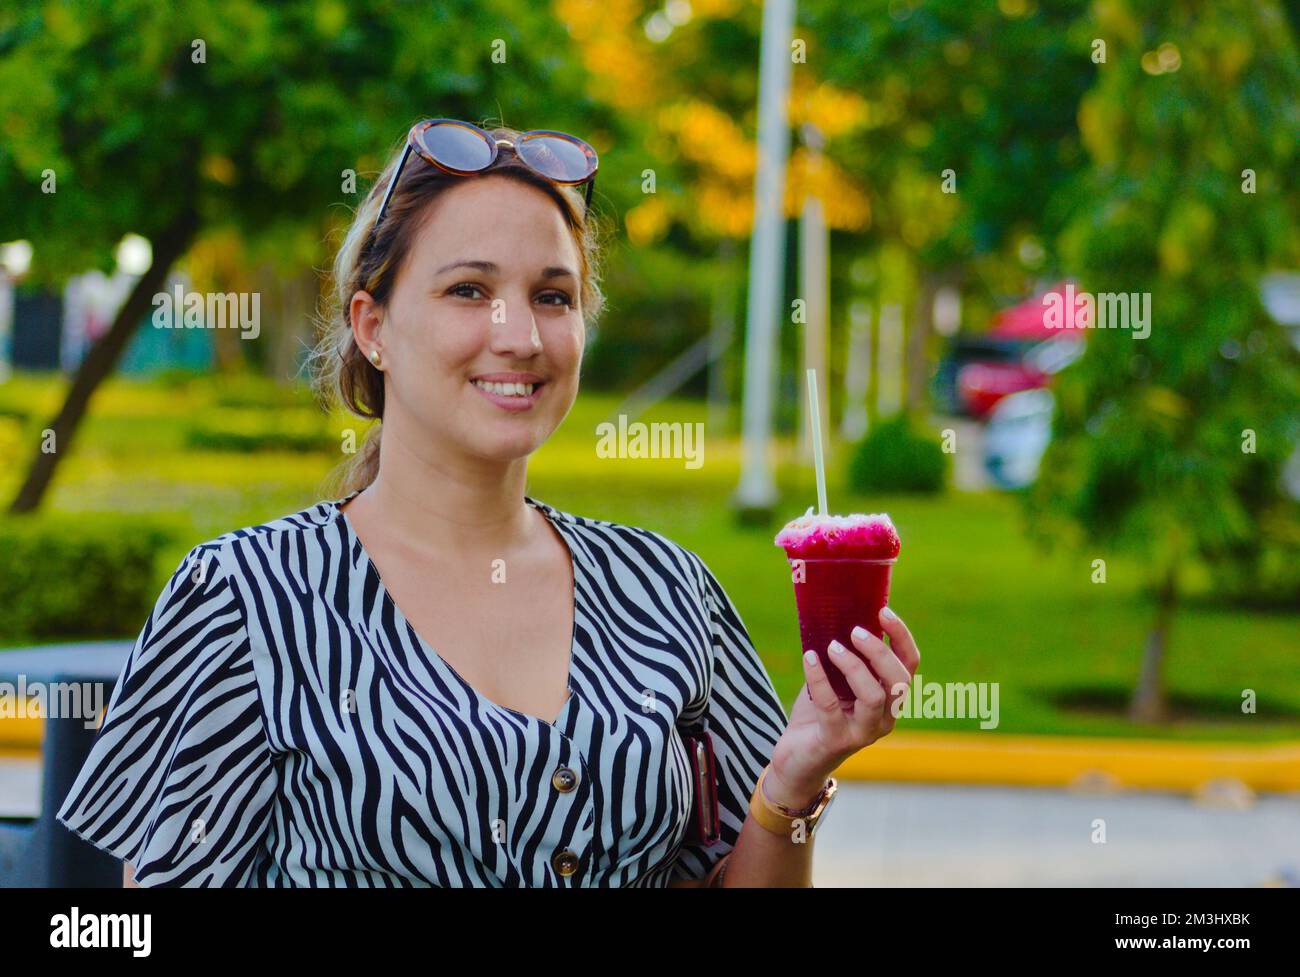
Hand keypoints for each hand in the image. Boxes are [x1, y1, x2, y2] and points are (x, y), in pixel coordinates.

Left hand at [766, 607, 920, 809]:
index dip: (901, 637)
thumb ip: (844, 657)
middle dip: (879, 651)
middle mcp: (885, 717)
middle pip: (899, 681)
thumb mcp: (836, 682)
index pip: (909, 665)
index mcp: (890, 698)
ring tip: (832, 646)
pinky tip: (809, 658)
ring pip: (875, 696)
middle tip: (854, 631)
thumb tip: (838, 615)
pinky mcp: (837, 741)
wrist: (797, 758)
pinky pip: (831, 706)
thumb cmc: (819, 714)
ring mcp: (864, 732)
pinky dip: (819, 678)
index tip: (883, 611)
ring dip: (854, 666)